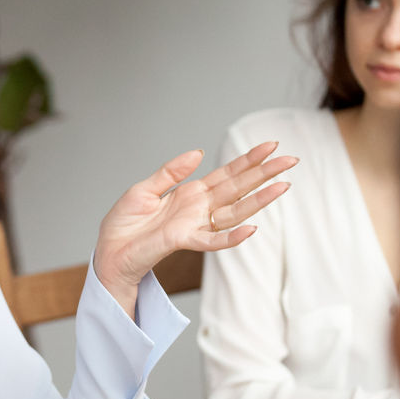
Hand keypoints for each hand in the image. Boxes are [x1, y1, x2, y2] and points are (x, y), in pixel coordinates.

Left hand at [93, 142, 296, 302]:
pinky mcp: (183, 241)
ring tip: (284, 186)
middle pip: (238, 188)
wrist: (108, 252)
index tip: (270, 146)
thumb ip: (170, 172)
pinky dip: (232, 236)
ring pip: (234, 212)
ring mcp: (194, 226)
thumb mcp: (144, 189)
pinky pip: (213, 241)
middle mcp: (198, 209)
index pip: (226, 174)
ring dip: (259, 201)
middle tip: (291, 160)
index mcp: (190, 193)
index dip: (248, 160)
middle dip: (264, 174)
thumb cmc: (124, 225)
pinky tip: (252, 228)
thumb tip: (198, 152)